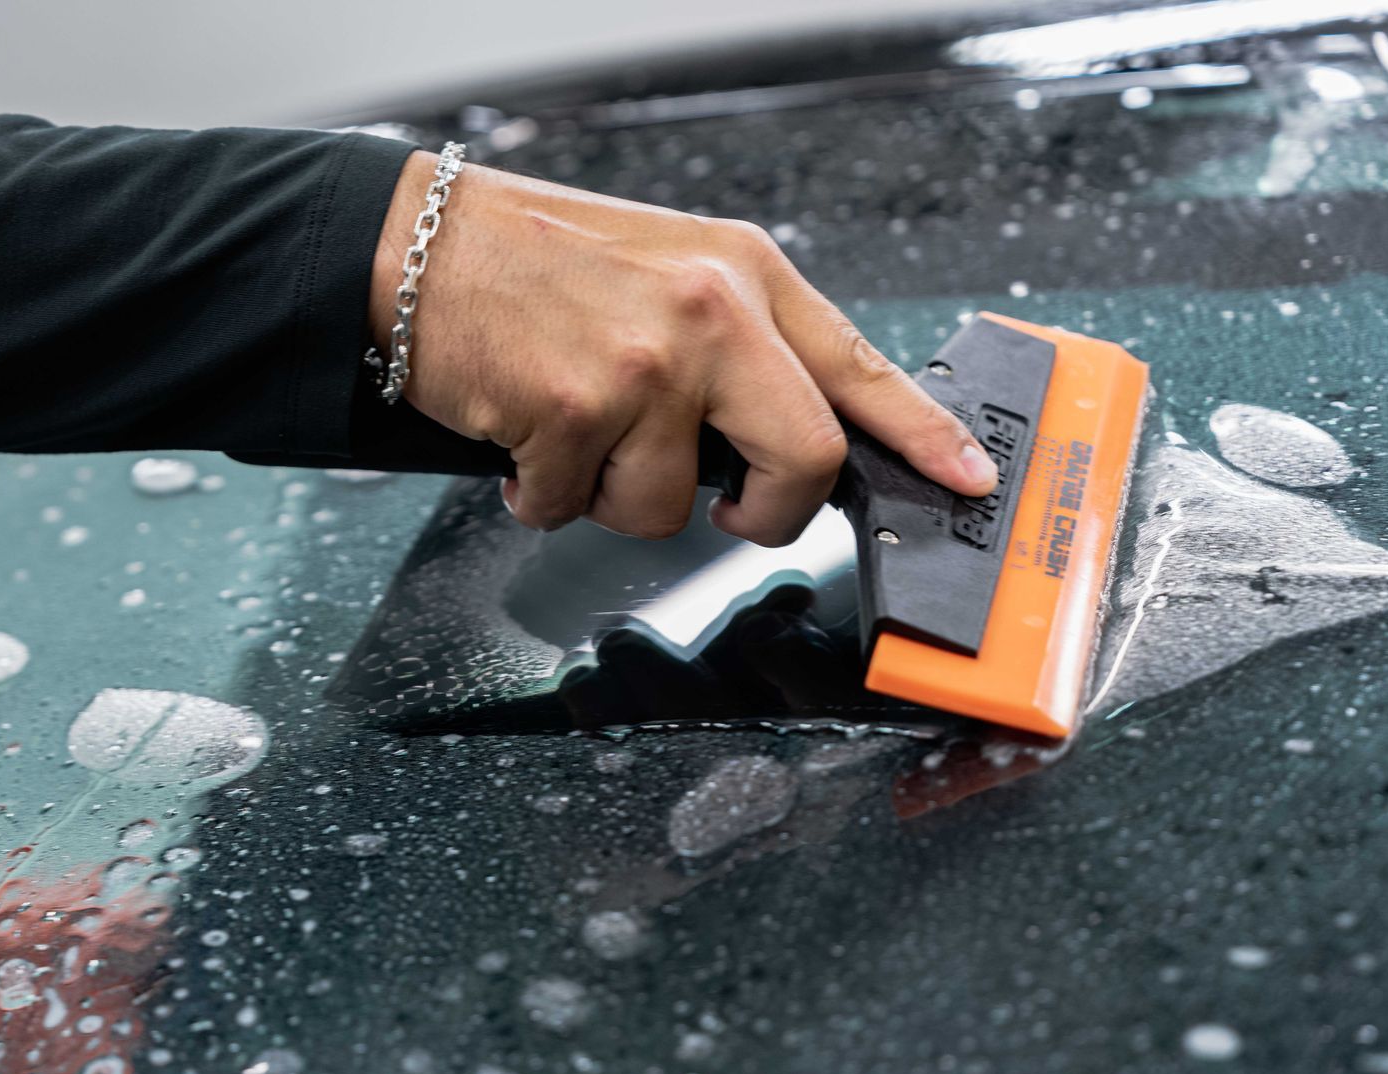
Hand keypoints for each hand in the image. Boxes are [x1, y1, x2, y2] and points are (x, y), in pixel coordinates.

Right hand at [369, 152, 997, 546]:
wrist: (419, 247)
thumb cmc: (538, 262)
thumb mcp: (670, 270)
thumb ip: (741, 341)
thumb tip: (788, 436)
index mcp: (747, 275)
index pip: (861, 367)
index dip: (922, 436)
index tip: (967, 479)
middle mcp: (713, 314)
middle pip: (804, 459)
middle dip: (766, 512)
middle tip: (731, 508)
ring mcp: (649, 365)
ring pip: (671, 508)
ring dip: (615, 496)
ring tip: (574, 433)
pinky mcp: (578, 412)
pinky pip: (578, 511)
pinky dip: (542, 496)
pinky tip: (524, 437)